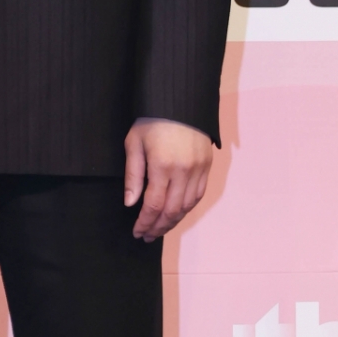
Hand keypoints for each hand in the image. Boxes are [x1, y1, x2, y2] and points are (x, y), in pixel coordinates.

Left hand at [124, 118, 213, 240]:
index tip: (137, 232)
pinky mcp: (207, 165)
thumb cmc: (151, 120)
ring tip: (159, 228)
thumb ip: (133, 176)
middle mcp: (184, 170)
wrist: (180, 100)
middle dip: (158, 227)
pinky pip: (198, 195)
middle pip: (172, 210)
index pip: (154, 205)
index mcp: (162, 165)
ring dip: (173, 221)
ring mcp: (198, 169)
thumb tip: (131, 203)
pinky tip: (176, 213)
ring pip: (187, 206)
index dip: (145, 222)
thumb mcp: (134, 143)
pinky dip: (187, 208)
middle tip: (147, 236)